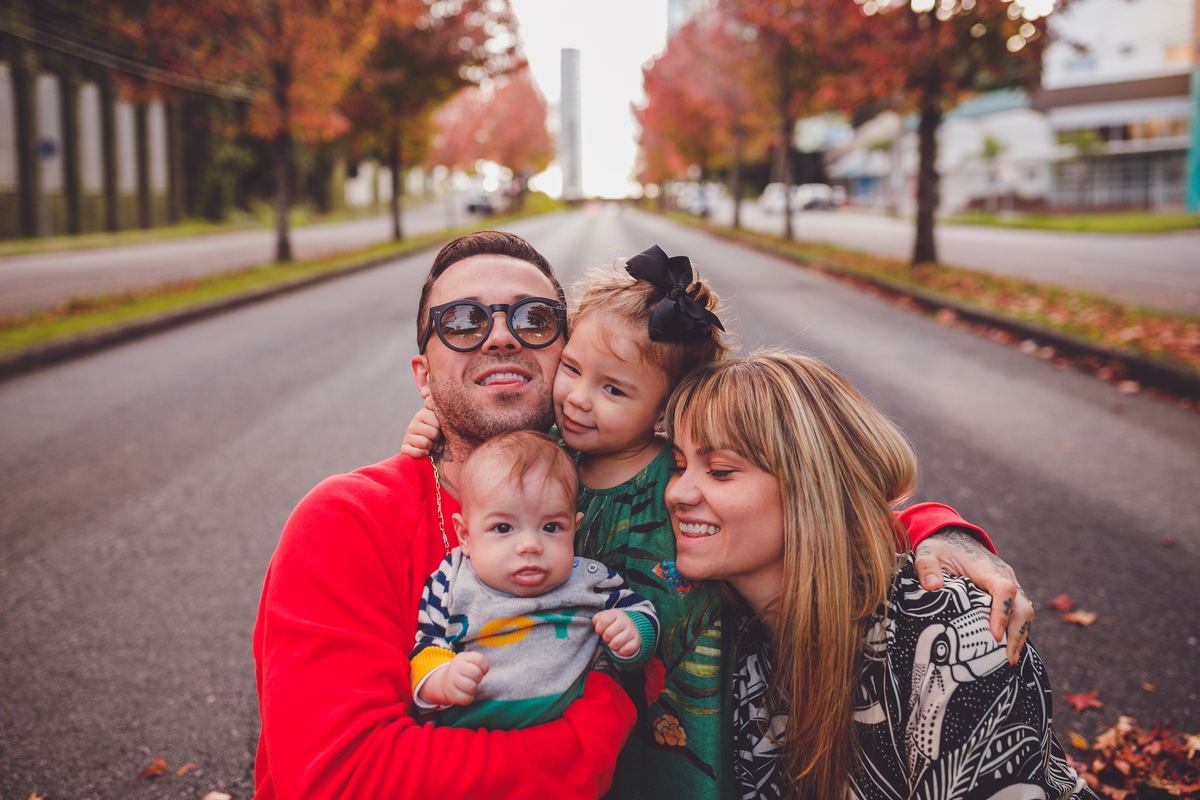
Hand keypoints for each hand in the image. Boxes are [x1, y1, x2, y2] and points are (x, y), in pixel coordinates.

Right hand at [400, 396, 443, 458]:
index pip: (437, 421)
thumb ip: (436, 405)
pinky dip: (422, 454)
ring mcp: (408, 435)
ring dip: (433, 447)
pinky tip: (426, 452)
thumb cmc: (439, 430)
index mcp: (423, 413)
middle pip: (433, 433)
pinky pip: (414, 452)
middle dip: (438, 439)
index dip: (442, 428)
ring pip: (425, 443)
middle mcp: (413, 423)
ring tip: (434, 446)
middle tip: (439, 439)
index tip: (441, 428)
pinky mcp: (404, 447)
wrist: (431, 446)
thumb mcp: (441, 417)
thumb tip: (426, 392)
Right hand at [419, 651, 488, 705]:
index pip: (480, 659)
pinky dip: (469, 698)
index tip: (481, 670)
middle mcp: (455, 667)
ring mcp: (451, 681)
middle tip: (474, 679)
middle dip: (479, 678)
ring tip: (470, 686)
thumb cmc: (463, 671)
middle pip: (477, 673)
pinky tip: (465, 693)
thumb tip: (484, 671)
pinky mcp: (451, 694)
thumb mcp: (468, 661)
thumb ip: (479, 662)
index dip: (485, 667)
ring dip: (474, 688)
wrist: (444, 682)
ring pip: (472, 687)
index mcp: (462, 657)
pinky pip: (467, 699)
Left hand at [593, 610, 640, 658]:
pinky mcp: (637, 640)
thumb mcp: (605, 617)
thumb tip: (595, 622)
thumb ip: (597, 619)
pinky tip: (621, 647)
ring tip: (614, 642)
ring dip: (612, 646)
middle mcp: (625, 620)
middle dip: (605, 638)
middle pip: (608, 634)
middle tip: (608, 637)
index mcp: (616, 613)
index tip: (600, 631)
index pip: (602, 621)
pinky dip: (621, 652)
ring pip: (616, 643)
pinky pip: (625, 650)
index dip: (598, 629)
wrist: (631, 627)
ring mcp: (632, 630)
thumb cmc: (613, 624)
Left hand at [914, 529, 1032, 665]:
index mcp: (985, 567)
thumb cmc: (940, 548)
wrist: (955, 537)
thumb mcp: (926, 553)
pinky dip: (1017, 629)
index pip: (1003, 589)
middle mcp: (1003, 575)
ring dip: (1020, 634)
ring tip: (1010, 659)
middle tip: (1008, 658)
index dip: (1001, 613)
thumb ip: (926, 567)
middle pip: (1021, 605)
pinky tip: (1008, 648)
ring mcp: (1009, 582)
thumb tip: (933, 587)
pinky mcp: (1008, 590)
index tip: (995, 635)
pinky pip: (1019, 611)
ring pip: (1025, 610)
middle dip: (1017, 632)